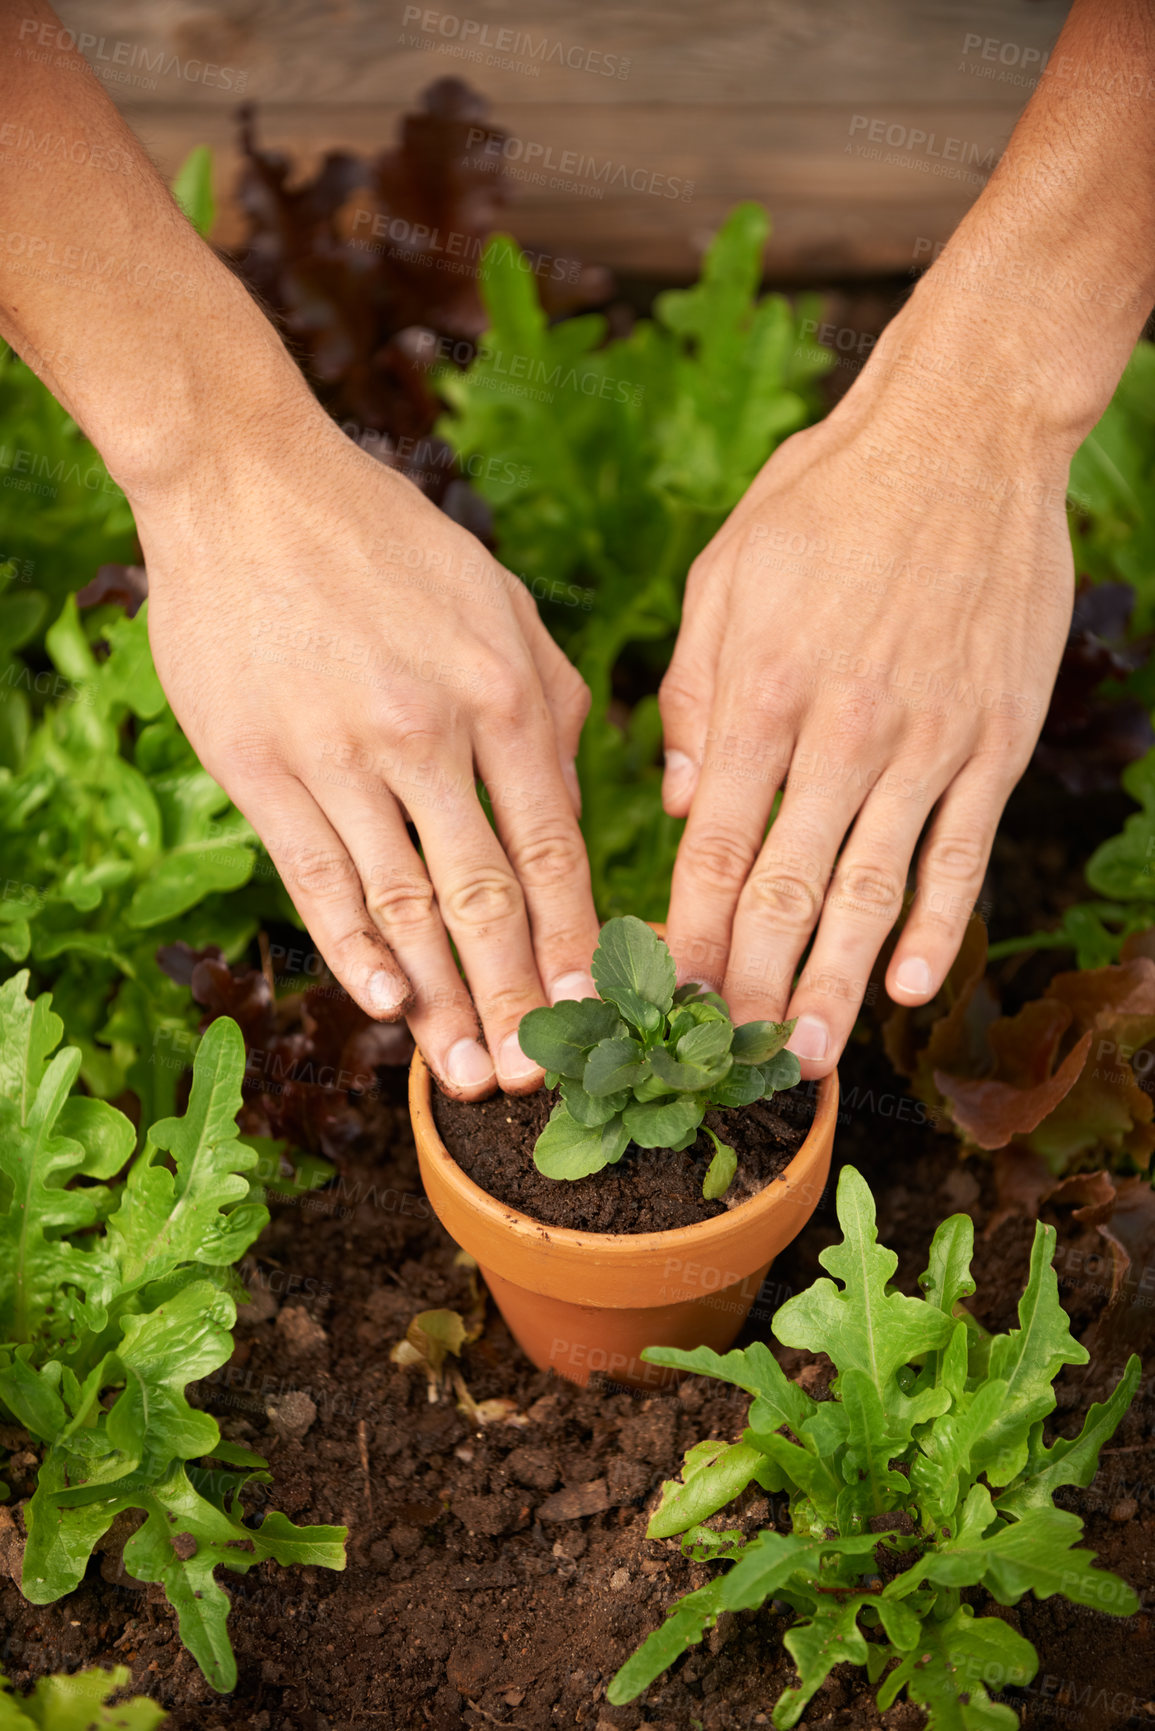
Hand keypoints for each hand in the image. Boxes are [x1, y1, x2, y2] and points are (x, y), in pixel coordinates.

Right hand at [134, 408, 598, 1098]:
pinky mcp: (262, 767)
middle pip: (486, 896)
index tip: (596, 1010)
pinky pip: (318, 878)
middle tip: (536, 1077)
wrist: (249, 485)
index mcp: (505, 693)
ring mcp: (341, 755)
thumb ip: (552, 706)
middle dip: (518, 995)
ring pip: (404, 904)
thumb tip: (574, 810)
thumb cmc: (389, 545)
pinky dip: (354, 949)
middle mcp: (431, 733)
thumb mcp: (501, 604)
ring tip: (464, 1072)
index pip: (554, 848)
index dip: (576, 940)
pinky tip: (384, 1003)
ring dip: (441, 998)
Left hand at [658, 292, 1078, 1076]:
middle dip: (756, 984)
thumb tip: (678, 806)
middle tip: (731, 1059)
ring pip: (872, 889)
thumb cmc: (826, 501)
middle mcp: (841, 731)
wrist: (964, 436)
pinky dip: (936, 924)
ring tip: (812, 1054)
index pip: (715, 845)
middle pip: (788, 889)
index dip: (691, 933)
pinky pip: (962, 852)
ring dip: (838, 981)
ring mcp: (925, 741)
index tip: (668, 998)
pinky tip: (910, 984)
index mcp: (761, 692)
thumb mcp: (727, 577)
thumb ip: (694, 696)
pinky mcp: (994, 741)